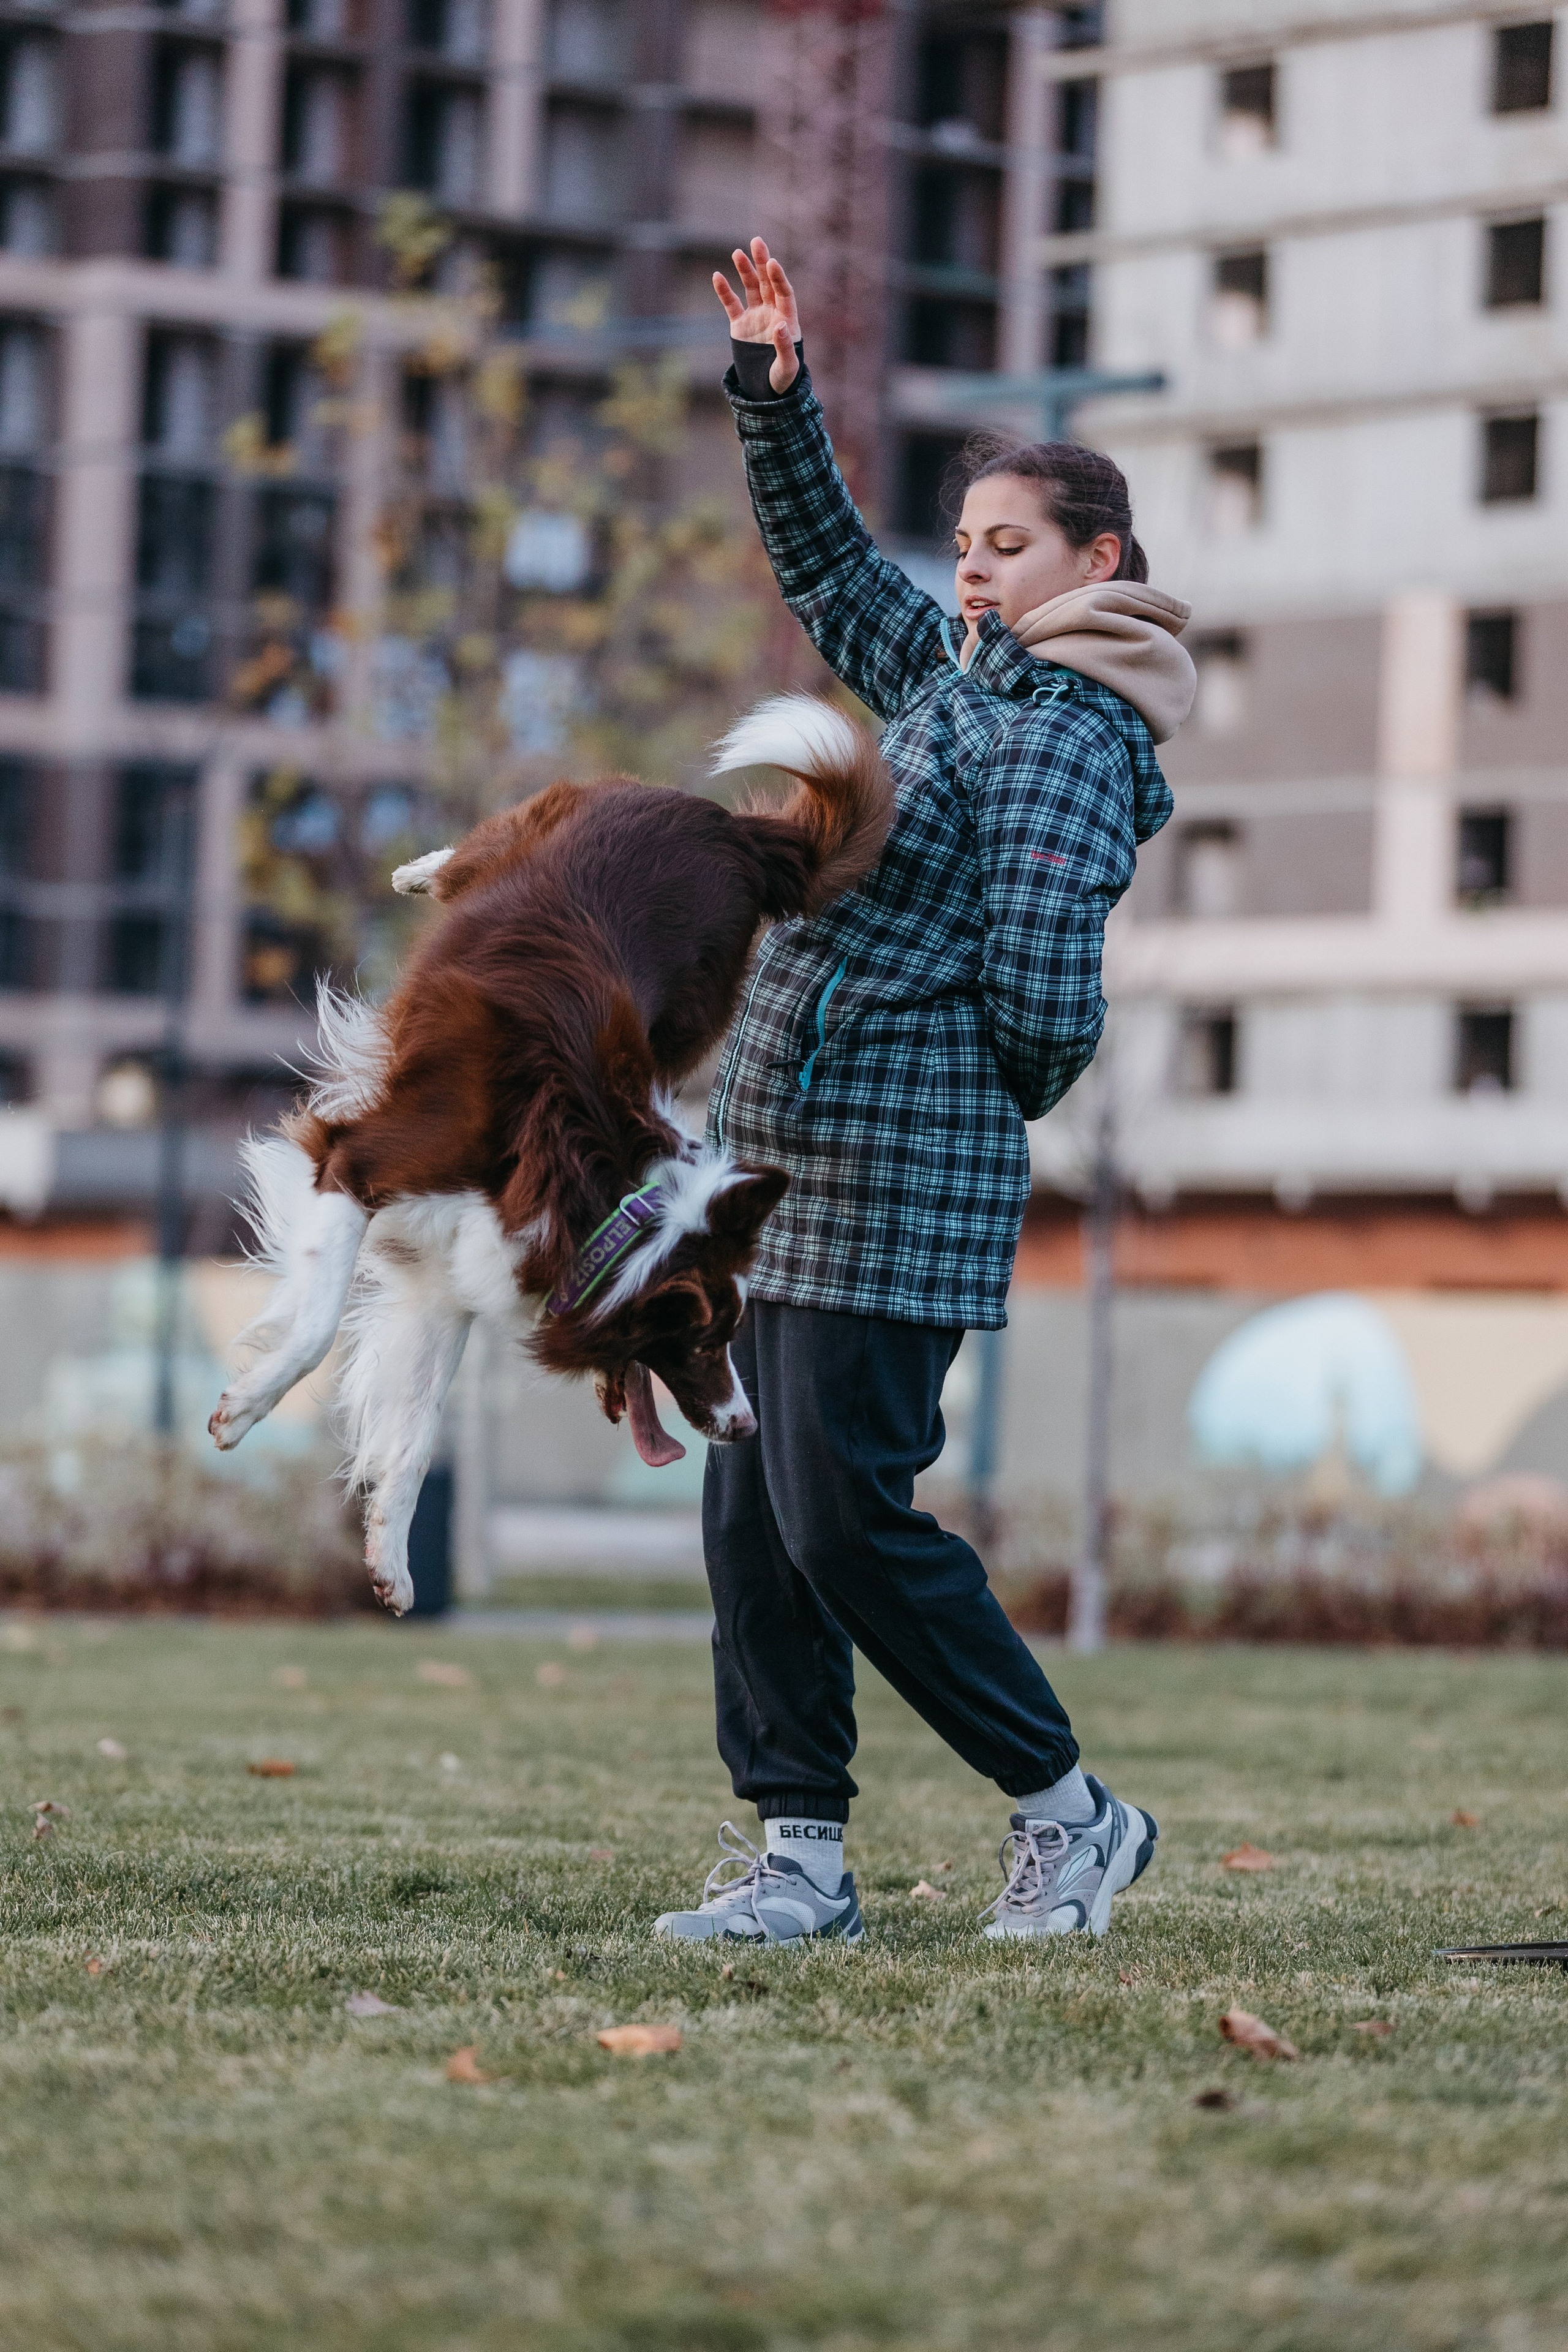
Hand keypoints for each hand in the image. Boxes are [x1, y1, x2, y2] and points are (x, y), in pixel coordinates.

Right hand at [713, 237, 800, 392]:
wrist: (766, 389)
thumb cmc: (782, 379)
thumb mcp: (787, 368)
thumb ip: (785, 347)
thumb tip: (779, 325)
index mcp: (787, 319)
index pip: (784, 292)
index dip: (778, 278)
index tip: (772, 264)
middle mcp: (772, 312)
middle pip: (767, 282)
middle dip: (762, 262)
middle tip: (757, 242)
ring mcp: (756, 316)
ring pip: (750, 287)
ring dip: (745, 269)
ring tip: (737, 253)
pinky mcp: (740, 324)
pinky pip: (731, 304)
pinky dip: (724, 291)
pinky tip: (717, 276)